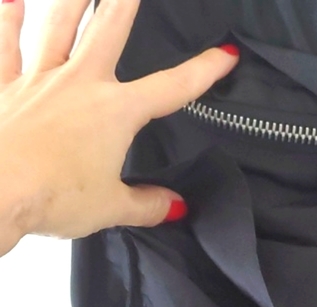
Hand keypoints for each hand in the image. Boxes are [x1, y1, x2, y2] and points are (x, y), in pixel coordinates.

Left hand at [0, 0, 238, 254]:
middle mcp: (80, 85)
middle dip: (125, 4)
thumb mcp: (111, 207)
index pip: (172, 88)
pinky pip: (5, 47)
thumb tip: (177, 207)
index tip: (225, 54)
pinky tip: (12, 0)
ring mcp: (39, 82)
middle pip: (108, 33)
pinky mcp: (5, 89)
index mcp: (116, 113)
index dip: (203, 71)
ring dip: (73, 0)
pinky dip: (8, 21)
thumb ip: (148, 205)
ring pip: (58, 28)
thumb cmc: (54, 197)